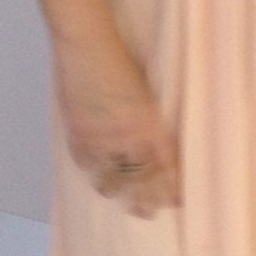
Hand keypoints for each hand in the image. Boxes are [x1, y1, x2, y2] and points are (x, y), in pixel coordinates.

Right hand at [55, 40, 179, 216]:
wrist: (88, 42)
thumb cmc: (122, 56)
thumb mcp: (145, 90)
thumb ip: (150, 119)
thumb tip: (153, 139)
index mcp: (151, 124)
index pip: (166, 168)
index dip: (171, 188)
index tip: (176, 200)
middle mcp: (128, 135)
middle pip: (140, 180)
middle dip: (146, 200)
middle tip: (148, 212)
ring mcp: (101, 135)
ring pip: (110, 178)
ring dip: (116, 190)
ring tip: (120, 198)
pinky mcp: (78, 130)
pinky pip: (85, 162)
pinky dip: (91, 169)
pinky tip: (95, 172)